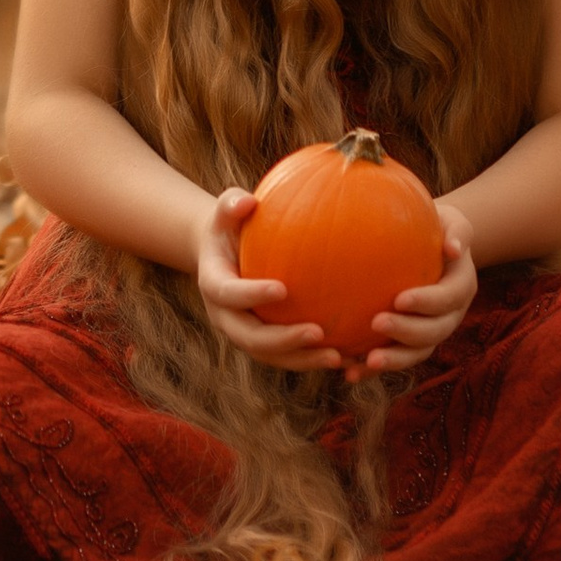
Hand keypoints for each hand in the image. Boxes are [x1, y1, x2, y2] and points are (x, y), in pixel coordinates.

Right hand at [195, 188, 342, 372]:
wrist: (221, 254)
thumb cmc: (230, 224)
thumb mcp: (226, 210)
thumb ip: (232, 203)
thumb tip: (248, 201)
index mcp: (213, 284)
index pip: (229, 294)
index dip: (252, 295)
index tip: (283, 289)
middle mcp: (225, 316)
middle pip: (250, 338)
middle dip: (283, 341)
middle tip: (317, 332)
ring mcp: (243, 333)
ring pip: (270, 356)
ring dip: (302, 359)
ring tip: (338, 357)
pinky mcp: (262, 342)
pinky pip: (286, 357)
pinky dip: (311, 359)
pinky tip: (346, 357)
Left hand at [358, 202, 477, 378]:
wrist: (431, 246)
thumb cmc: (436, 226)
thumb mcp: (452, 221)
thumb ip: (456, 231)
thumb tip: (453, 248)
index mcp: (460, 287)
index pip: (448, 298)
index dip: (427, 302)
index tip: (399, 299)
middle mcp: (450, 315)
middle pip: (434, 332)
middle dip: (407, 332)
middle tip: (376, 323)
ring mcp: (431, 332)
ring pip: (417, 353)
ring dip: (393, 360)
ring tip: (366, 361)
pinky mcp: (410, 343)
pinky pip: (394, 358)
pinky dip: (373, 369)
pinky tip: (349, 373)